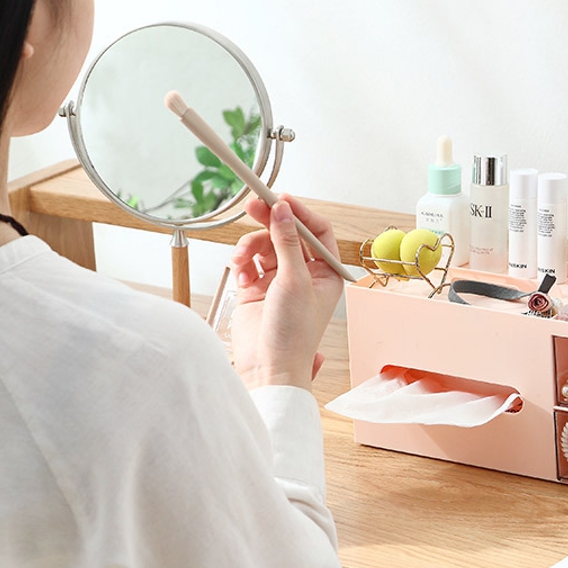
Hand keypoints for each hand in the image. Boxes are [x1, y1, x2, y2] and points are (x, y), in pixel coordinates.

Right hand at [229, 194, 342, 390]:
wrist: (268, 367)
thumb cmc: (293, 334)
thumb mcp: (294, 280)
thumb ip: (287, 242)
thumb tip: (284, 210)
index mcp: (326, 273)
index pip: (317, 231)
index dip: (300, 214)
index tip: (281, 199)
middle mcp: (304, 274)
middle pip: (288, 234)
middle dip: (270, 220)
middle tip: (253, 205)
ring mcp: (279, 281)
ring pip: (264, 246)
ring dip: (250, 247)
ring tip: (241, 260)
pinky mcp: (256, 289)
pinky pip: (248, 262)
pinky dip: (242, 264)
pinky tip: (241, 276)